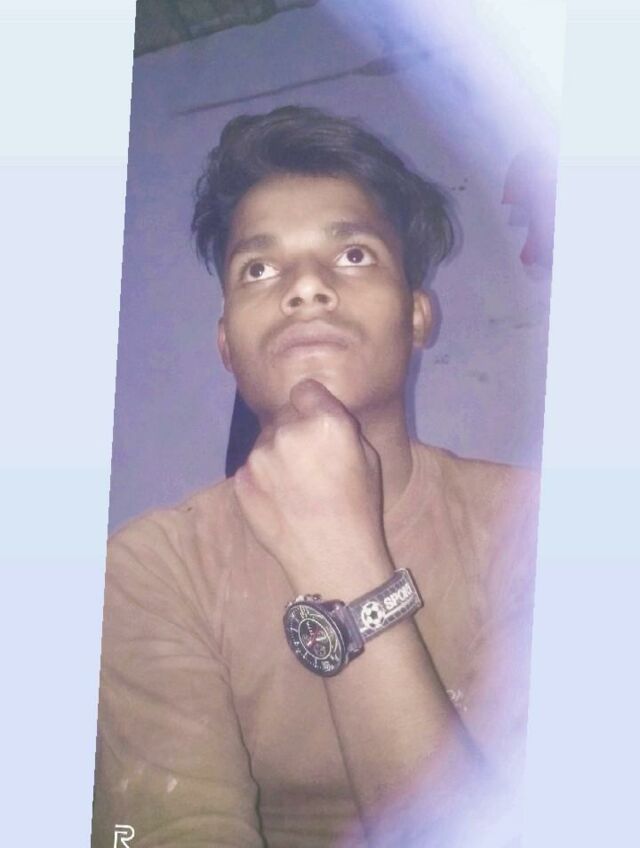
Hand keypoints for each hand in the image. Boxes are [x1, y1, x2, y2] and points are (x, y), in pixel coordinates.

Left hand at [233, 379, 392, 594]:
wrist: (332, 558)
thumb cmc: (359, 508)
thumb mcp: (368, 458)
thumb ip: (339, 427)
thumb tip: (318, 413)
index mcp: (325, 422)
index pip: (304, 389)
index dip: (311, 404)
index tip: (315, 422)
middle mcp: (287, 432)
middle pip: (283, 416)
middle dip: (293, 432)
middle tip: (308, 463)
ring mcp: (259, 457)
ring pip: (265, 442)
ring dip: (276, 456)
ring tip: (294, 488)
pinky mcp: (240, 481)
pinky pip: (251, 468)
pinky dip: (262, 479)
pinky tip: (280, 501)